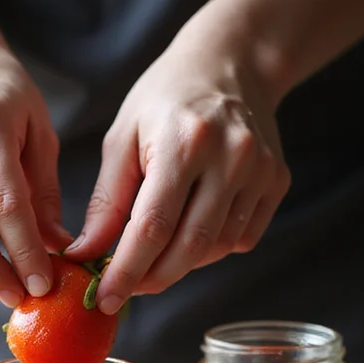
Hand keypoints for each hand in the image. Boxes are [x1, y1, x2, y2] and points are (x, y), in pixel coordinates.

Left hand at [66, 35, 290, 314]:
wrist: (231, 61)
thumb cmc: (165, 100)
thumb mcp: (123, 139)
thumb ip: (107, 203)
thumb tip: (86, 257)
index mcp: (185, 142)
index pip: (152, 228)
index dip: (126, 272)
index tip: (105, 300)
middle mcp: (230, 157)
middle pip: (188, 247)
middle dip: (152, 279)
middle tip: (125, 290)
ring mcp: (259, 171)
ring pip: (215, 249)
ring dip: (179, 264)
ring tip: (155, 252)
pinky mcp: (276, 181)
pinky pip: (240, 239)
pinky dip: (209, 248)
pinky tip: (191, 227)